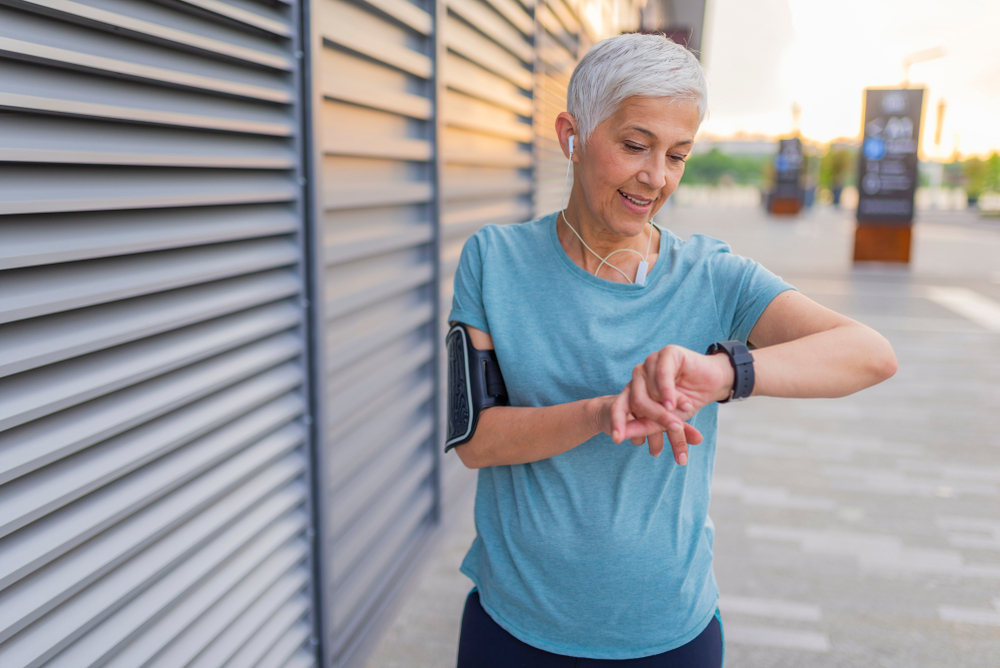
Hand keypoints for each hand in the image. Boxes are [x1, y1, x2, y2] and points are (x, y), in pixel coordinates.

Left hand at [612, 345, 734, 463]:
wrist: (713, 384)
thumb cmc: (687, 402)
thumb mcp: (666, 420)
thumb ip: (644, 426)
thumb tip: (620, 438)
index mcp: (635, 390)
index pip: (618, 406)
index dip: (618, 422)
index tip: (616, 439)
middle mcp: (639, 375)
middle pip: (637, 401)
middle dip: (657, 417)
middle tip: (676, 427)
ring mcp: (651, 363)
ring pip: (650, 391)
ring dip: (669, 406)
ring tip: (687, 408)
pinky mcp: (666, 353)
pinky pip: (661, 376)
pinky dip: (669, 392)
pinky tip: (679, 402)